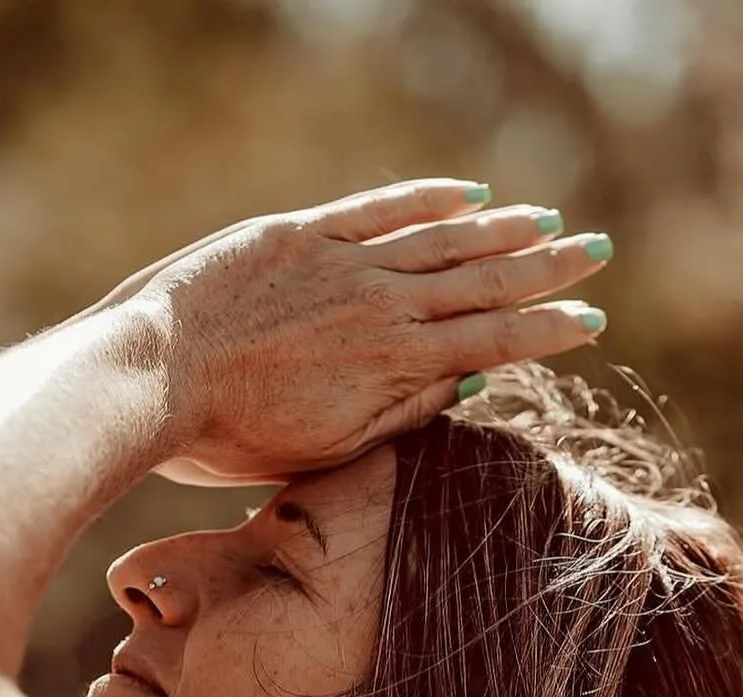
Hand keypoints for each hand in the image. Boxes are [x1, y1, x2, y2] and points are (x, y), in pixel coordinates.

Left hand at [96, 180, 611, 484]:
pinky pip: (380, 209)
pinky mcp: (299, 236)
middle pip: (482, 283)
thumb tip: (464, 383)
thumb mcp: (321, 451)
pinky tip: (468, 194)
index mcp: (391, 368)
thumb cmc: (224, 437)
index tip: (589, 320)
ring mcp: (343, 266)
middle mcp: (381, 309)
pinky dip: (429, 200)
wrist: (152, 380)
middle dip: (545, 270)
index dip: (545, 331)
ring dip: (502, 230)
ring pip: (442, 241)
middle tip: (595, 253)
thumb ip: (396, 416)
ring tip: (548, 220)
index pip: (491, 342)